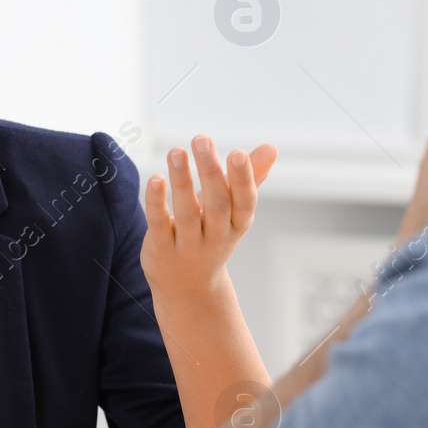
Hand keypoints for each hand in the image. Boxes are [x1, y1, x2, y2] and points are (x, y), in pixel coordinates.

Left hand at [141, 135, 276, 295]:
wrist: (187, 289)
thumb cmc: (211, 236)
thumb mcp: (231, 210)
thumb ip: (249, 178)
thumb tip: (272, 147)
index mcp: (236, 224)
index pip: (244, 202)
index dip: (243, 179)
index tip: (238, 153)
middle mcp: (215, 236)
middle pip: (217, 204)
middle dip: (211, 172)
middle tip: (202, 138)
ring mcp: (188, 245)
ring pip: (186, 213)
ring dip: (182, 180)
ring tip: (176, 150)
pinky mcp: (161, 249)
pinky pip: (159, 224)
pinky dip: (157, 202)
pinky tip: (156, 179)